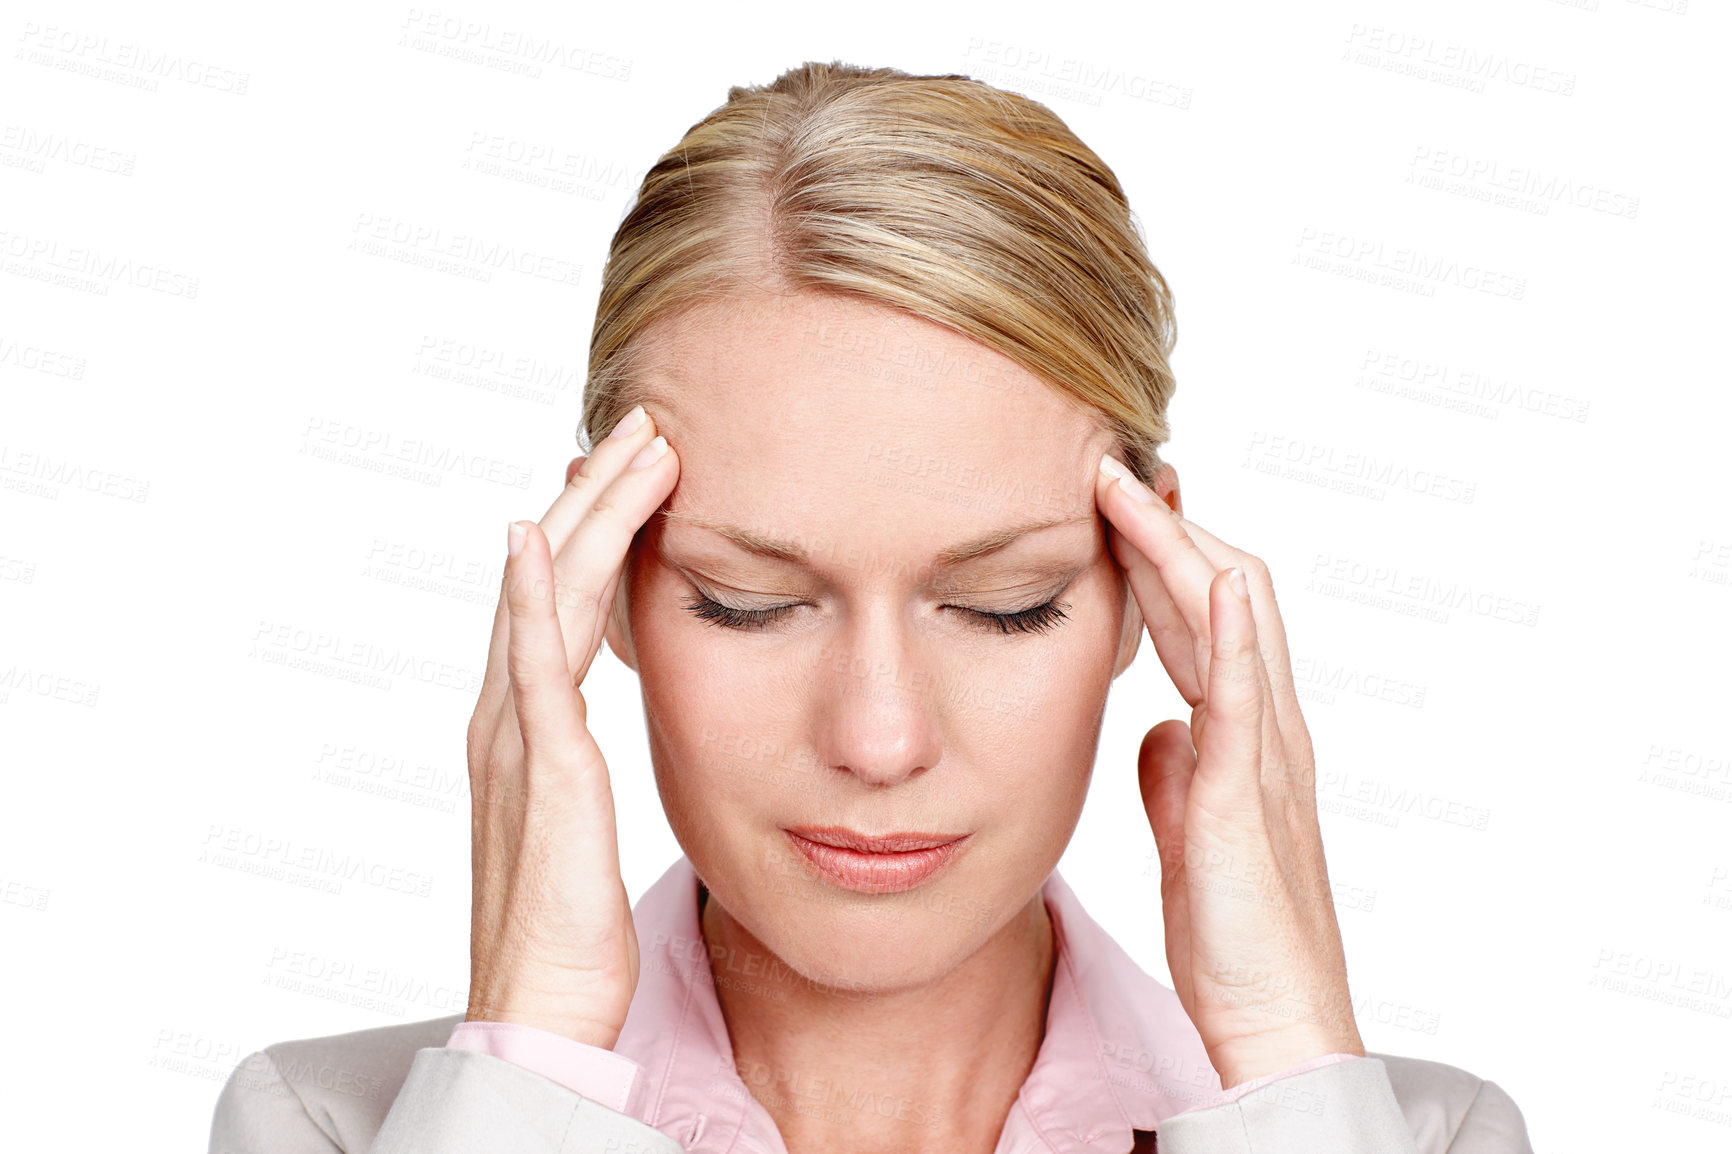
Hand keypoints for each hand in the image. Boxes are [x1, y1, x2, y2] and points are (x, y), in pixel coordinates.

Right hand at [465, 406, 677, 1048]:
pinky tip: (535, 542)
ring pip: (548, 601)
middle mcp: (509, 718)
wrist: (540, 1009)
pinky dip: (529, 602)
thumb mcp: (584, 819)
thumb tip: (601, 727)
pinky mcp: (538, 774)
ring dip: (588, 518)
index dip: (601, 528)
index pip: (566, 600)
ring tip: (633, 447)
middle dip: (600, 497)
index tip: (642, 467)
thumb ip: (584, 759)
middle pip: (554, 578)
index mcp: (526, 726)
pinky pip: (530, 673)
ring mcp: (515, 740)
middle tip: (649, 424)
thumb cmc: (570, 929)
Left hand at [1095, 455, 1363, 1089]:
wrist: (1272, 1014)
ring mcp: (1265, 754)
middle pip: (1225, 595)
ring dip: (1186, 549)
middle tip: (1111, 471)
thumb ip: (1174, 775)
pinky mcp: (1249, 795)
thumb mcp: (1189, 835)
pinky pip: (1244, 697)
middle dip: (1169, 529)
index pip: (1205, 619)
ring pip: (1237, 621)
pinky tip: (1210, 578)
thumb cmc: (1234, 936)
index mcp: (1243, 737)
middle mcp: (1266, 728)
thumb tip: (1150, 730)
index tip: (1113, 509)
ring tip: (1134, 490)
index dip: (1164, 559)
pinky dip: (1232, 632)